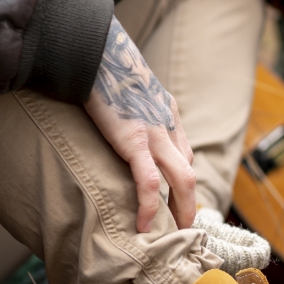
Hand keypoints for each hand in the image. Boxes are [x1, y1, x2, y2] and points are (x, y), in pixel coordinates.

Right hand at [85, 17, 194, 232]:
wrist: (94, 49)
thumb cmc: (102, 66)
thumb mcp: (126, 89)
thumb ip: (132, 108)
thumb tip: (118, 120)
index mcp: (167, 113)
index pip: (183, 154)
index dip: (182, 181)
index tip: (178, 201)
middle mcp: (168, 125)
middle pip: (189, 172)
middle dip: (189, 203)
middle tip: (184, 228)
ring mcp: (155, 134)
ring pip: (182, 180)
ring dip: (181, 210)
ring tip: (175, 234)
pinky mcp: (134, 140)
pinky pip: (149, 181)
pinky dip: (151, 206)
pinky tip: (145, 224)